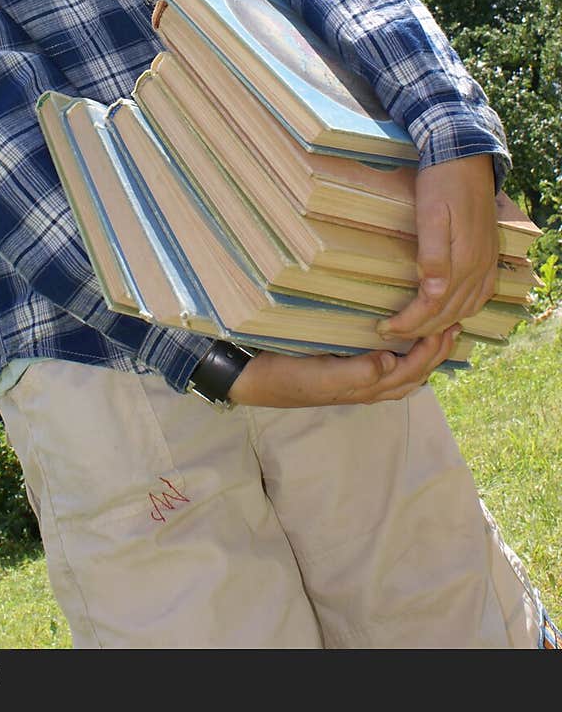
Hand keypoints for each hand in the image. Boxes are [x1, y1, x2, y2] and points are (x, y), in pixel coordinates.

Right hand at [227, 327, 460, 407]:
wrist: (256, 378)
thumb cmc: (288, 376)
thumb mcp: (321, 376)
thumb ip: (355, 374)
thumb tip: (390, 362)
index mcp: (367, 387)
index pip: (412, 370)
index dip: (433, 350)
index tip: (448, 325)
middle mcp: (368, 387)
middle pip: (415, 373)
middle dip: (437, 352)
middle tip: (455, 324)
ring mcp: (358, 380)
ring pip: (405, 372)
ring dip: (426, 354)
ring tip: (440, 332)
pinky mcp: (347, 369)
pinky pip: (388, 366)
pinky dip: (406, 355)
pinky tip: (406, 340)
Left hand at [376, 153, 498, 340]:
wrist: (466, 156)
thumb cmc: (441, 182)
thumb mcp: (431, 214)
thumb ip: (433, 255)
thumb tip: (433, 294)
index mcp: (463, 260)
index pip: (433, 307)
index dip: (408, 323)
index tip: (383, 328)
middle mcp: (479, 268)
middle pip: (449, 314)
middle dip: (419, 330)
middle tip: (389, 334)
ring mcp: (487, 263)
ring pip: (466, 310)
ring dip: (440, 325)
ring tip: (414, 331)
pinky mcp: (489, 256)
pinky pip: (481, 296)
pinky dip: (463, 312)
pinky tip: (450, 314)